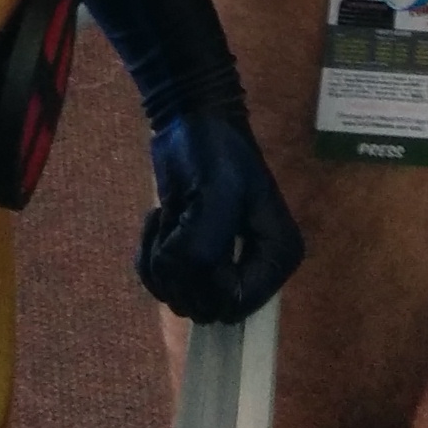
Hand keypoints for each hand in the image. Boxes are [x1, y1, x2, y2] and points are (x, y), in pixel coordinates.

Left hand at [137, 110, 305, 323]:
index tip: (191, 240)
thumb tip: (186, 281)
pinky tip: (162, 219)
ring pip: (178, 299)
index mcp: (277, 257)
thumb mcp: (217, 192)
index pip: (236, 304)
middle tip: (175, 225)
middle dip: (179, 270)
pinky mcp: (196, 263)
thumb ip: (205, 246)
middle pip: (205, 307)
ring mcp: (224, 270)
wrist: (193, 120)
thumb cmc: (214, 151)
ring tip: (169, 215)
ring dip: (160, 258)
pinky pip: (161, 285)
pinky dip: (149, 256)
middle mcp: (256, 272)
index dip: (206, 282)